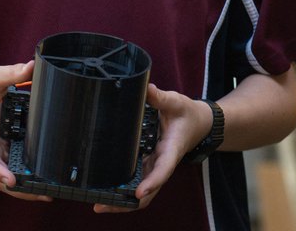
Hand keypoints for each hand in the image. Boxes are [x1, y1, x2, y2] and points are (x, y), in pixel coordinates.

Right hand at [0, 60, 50, 202]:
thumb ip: (11, 73)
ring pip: (2, 177)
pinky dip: (22, 178)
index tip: (10, 179)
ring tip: (46, 193)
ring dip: (22, 188)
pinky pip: (8, 169)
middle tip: (42, 193)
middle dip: (17, 188)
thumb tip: (32, 65)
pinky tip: (40, 181)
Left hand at [93, 83, 213, 212]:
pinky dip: (122, 192)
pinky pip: (136, 183)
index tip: (139, 193)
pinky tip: (104, 192)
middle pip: (148, 191)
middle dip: (127, 203)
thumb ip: (161, 97)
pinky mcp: (148, 165)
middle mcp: (163, 163)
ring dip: (122, 201)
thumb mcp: (176, 102)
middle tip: (102, 205)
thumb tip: (147, 89)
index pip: (163, 169)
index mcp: (172, 150)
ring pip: (140, 193)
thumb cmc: (186, 113)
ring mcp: (155, 167)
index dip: (152, 182)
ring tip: (98, 204)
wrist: (197, 123)